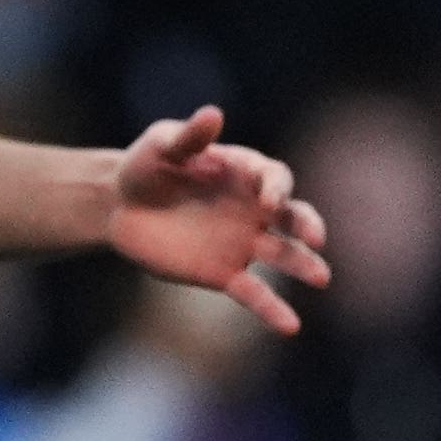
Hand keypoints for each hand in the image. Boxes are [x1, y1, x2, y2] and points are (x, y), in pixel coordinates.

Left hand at [108, 106, 328, 334]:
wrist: (119, 206)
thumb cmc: (145, 166)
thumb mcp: (162, 145)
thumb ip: (189, 137)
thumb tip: (213, 114)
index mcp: (243, 172)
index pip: (274, 178)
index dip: (275, 188)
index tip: (267, 200)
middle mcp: (252, 209)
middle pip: (291, 216)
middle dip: (306, 224)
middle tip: (317, 238)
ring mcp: (241, 243)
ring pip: (282, 255)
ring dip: (303, 264)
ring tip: (321, 276)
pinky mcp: (224, 274)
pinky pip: (254, 294)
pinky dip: (274, 310)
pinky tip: (292, 326)